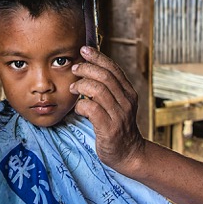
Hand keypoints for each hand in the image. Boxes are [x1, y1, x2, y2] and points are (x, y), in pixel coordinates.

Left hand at [70, 46, 144, 173]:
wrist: (128, 153)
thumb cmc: (117, 127)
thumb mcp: (118, 105)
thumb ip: (108, 89)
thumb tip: (90, 69)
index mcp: (128, 93)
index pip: (114, 69)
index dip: (98, 57)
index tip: (84, 49)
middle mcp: (126, 101)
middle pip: (105, 76)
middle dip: (87, 68)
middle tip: (75, 69)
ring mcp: (119, 115)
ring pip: (98, 90)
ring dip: (81, 86)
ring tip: (73, 88)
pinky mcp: (109, 128)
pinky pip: (92, 109)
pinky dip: (81, 105)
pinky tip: (78, 108)